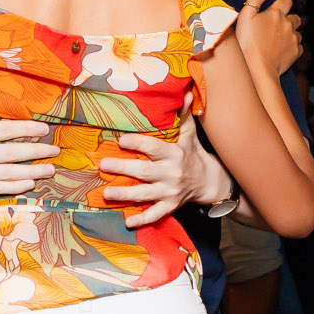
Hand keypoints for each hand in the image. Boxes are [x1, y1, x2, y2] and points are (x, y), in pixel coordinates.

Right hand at [0, 66, 59, 193]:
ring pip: (4, 175)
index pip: (2, 132)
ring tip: (50, 170)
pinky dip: (13, 187)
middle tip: (55, 150)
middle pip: (8, 155)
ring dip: (30, 173)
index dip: (26, 130)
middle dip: (35, 153)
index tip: (44, 129)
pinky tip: (30, 183)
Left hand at [101, 113, 229, 225]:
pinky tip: (127, 221)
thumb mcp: (189, 134)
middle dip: (124, 168)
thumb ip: (183, 115)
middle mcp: (172, 173)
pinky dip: (142, 219)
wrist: (210, 181)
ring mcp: (170, 191)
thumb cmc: (193, 154)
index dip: (138, 143)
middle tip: (104, 165)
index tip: (121, 139)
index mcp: (174, 154)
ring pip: (146, 194)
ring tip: (106, 193)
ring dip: (126, 195)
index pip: (154, 148)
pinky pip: (156, 214)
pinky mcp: (170, 206)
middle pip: (145, 172)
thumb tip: (184, 92)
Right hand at [234, 0, 302, 74]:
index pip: (286, 1)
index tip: (277, 9)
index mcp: (275, 14)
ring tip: (278, 41)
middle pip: (295, 17)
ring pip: (298, 32)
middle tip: (277, 27)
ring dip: (291, 34)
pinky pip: (299, 47)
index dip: (282, 4)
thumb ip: (254, 0)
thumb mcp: (245, 17)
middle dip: (289, 20)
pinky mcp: (295, 53)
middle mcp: (287, 24)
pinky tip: (283, 51)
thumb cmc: (248, 42)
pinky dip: (293, 47)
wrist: (257, 68)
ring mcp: (293, 39)